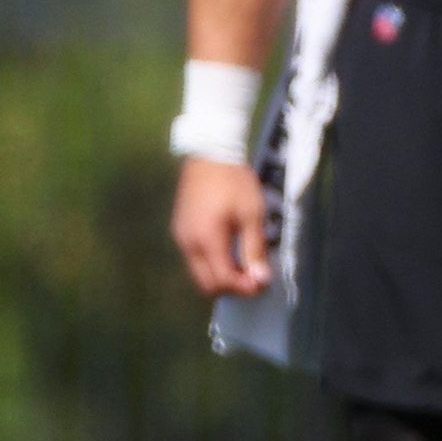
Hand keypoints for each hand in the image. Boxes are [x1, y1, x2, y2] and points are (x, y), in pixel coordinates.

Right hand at [172, 155, 272, 297]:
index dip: (244, 287)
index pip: (223, 279)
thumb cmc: (234, 180)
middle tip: (253, 278)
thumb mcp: (252, 214)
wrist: (209, 152)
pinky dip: (211, 265)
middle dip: (231, 288)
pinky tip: (228, 252)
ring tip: (242, 265)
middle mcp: (188, 243)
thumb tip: (261, 279)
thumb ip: (254, 249)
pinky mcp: (179, 230)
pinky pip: (193, 259)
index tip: (262, 283)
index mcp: (207, 239)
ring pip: (198, 274)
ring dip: (220, 277)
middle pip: (206, 285)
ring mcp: (180, 237)